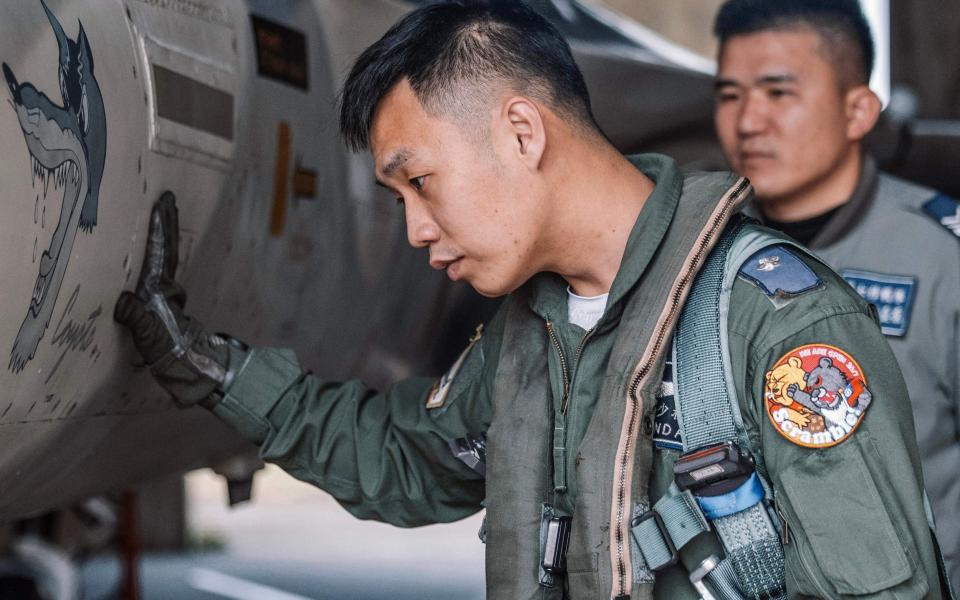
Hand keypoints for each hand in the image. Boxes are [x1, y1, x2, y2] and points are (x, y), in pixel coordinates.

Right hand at [114, 192, 232, 406]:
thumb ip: (136, 318)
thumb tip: (122, 299)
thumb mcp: (149, 335)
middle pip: (167, 248)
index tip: (162, 204)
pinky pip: (159, 270)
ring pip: (165, 257)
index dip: (160, 228)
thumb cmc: (168, 350)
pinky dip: (158, 255)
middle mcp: (164, 286)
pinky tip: (154, 253)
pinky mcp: (163, 302)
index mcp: (159, 288)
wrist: (188, 365)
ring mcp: (165, 293)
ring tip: (163, 216)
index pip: (159, 251)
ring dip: (164, 236)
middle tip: (168, 199)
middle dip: (167, 224)